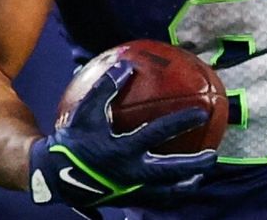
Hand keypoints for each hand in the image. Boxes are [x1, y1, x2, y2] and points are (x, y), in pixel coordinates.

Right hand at [28, 60, 217, 209]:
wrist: (53, 175)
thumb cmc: (72, 138)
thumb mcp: (85, 111)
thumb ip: (105, 88)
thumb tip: (126, 65)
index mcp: (121, 149)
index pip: (157, 133)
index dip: (180, 121)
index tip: (201, 112)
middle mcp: (129, 173)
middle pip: (169, 171)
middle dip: (193, 164)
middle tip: (213, 156)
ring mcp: (129, 190)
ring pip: (164, 193)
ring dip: (184, 185)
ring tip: (199, 178)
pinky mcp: (125, 200)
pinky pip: (152, 201)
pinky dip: (167, 195)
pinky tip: (175, 188)